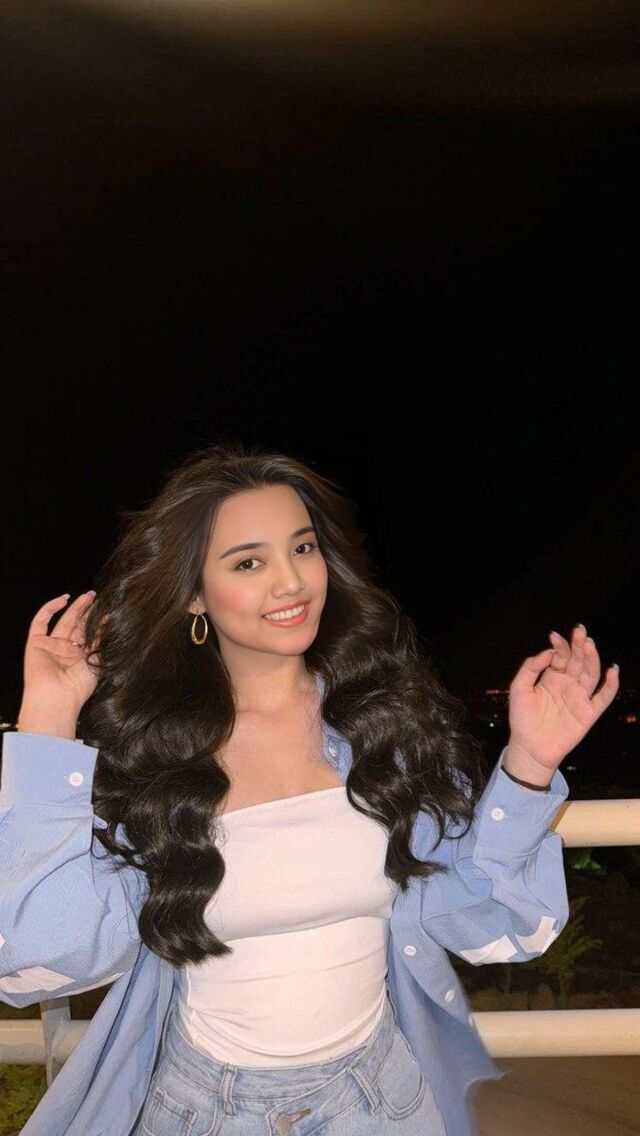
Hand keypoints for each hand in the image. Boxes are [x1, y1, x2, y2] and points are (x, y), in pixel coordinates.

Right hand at [18, 592, 100, 731]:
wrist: (57, 697)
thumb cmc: (78, 686)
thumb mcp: (96, 662)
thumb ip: (100, 643)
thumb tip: (108, 624)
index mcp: (79, 658)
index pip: (89, 635)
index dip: (97, 622)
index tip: (108, 611)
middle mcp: (65, 651)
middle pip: (77, 625)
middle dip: (87, 610)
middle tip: (97, 597)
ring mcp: (51, 646)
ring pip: (64, 620)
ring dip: (76, 607)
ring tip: (89, 595)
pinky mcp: (36, 643)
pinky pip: (40, 621)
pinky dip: (50, 608)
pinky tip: (65, 599)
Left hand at [506, 625, 619, 777]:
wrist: (528, 748)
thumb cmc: (522, 719)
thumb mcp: (519, 689)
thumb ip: (530, 669)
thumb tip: (548, 653)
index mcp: (552, 677)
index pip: (560, 656)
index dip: (560, 645)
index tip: (554, 635)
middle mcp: (568, 684)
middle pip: (578, 661)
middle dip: (579, 645)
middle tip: (580, 631)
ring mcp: (579, 698)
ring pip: (591, 674)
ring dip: (592, 659)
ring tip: (590, 644)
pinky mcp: (588, 713)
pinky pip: (603, 697)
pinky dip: (610, 685)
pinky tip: (612, 670)